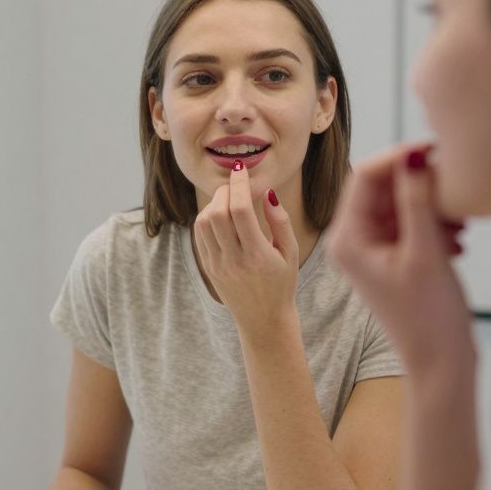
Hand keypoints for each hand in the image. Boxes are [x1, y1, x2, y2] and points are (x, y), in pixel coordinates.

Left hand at [192, 164, 298, 330]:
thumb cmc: (282, 283)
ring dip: (214, 203)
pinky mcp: (208, 267)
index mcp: (257, 255)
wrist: (262, 319)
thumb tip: (266, 193)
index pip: (240, 210)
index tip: (242, 170)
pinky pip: (200, 235)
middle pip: (217, 213)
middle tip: (236, 183)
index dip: (239, 185)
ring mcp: (217, 265)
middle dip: (225, 191)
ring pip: (203, 222)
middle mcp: (233, 260)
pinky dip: (206, 218)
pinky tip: (220, 214)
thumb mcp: (290, 252)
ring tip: (229, 199)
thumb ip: (280, 221)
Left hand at [327, 144, 472, 372]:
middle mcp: (351, 240)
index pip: (365, 176)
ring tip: (460, 221)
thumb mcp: (425, 251)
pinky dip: (435, 222)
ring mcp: (372, 248)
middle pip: (384, 186)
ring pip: (401, 203)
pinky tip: (459, 239)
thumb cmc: (429, 315)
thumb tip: (413, 155)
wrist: (440, 363)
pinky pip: (411, 222)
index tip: (437, 149)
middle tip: (456, 184)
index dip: (400, 157)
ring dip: (432, 204)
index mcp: (346, 238)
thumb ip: (417, 200)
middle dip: (420, 183)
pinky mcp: (393, 256)